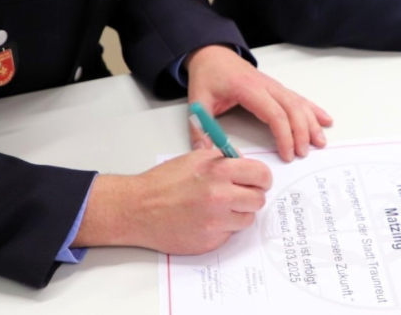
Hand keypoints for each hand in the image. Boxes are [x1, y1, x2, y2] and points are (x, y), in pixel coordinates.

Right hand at [73, 149, 271, 252]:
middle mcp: (220, 196)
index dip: (261, 178)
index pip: (261, 175)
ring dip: (237, 213)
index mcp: (218, 170)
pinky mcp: (211, 240)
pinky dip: (223, 227)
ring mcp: (216, 221)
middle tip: (239, 194)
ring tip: (218, 207)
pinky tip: (206, 220)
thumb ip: (223, 161)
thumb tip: (244, 166)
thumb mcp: (195, 159)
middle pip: (259, 199)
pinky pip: (230, 234)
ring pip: (247, 218)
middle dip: (251, 196)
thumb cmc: (163, 183)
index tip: (258, 181)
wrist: (139, 208)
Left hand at [185, 45, 331, 161]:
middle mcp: (266, 86)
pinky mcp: (275, 87)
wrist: (212, 53)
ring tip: (320, 142)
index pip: (274, 113)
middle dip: (301, 132)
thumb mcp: (198, 99)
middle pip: (292, 109)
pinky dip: (313, 109)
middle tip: (303, 154)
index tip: (287, 154)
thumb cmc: (207, 75)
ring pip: (298, 103)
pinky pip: (298, 98)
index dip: (284, 135)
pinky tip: (325, 120)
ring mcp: (273, 85)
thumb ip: (199, 126)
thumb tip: (203, 151)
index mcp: (248, 89)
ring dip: (311, 122)